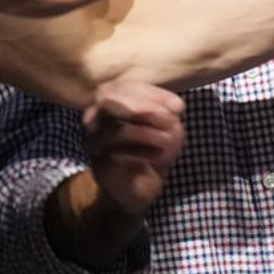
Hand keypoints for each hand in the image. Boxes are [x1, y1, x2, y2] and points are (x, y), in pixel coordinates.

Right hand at [82, 80, 185, 216]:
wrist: (141, 187)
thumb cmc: (152, 150)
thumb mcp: (166, 127)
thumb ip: (168, 113)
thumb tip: (176, 106)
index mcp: (111, 103)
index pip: (124, 87)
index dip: (153, 93)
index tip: (179, 107)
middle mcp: (95, 118)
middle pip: (108, 99)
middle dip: (143, 107)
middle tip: (169, 119)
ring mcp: (94, 140)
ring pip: (116, 128)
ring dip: (147, 133)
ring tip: (168, 141)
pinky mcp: (99, 163)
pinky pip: (116, 153)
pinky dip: (141, 153)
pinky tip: (157, 156)